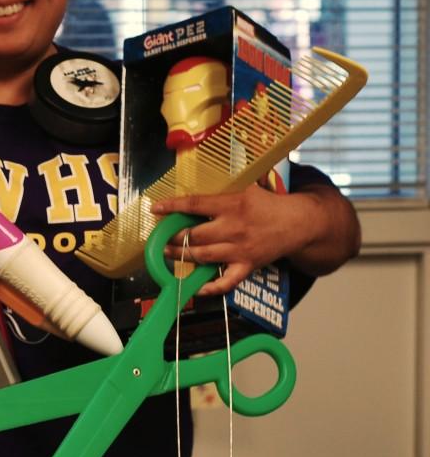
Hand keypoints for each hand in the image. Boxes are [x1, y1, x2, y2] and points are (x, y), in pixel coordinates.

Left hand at [151, 184, 319, 295]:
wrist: (299, 223)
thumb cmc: (269, 203)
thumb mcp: (248, 185)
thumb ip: (226, 182)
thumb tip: (202, 169)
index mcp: (232, 205)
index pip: (195, 205)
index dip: (172, 207)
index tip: (156, 208)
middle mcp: (233, 228)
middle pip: (194, 235)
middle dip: (173, 237)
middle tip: (160, 236)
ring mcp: (240, 250)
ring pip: (203, 256)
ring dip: (181, 256)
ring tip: (167, 253)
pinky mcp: (247, 266)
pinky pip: (226, 281)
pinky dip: (210, 287)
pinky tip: (195, 287)